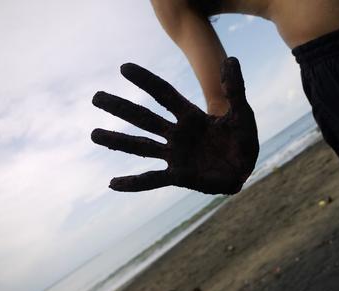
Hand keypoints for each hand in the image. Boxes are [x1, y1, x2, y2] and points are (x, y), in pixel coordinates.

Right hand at [91, 57, 258, 193]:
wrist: (245, 167)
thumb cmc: (243, 140)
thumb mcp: (242, 113)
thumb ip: (236, 88)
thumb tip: (230, 59)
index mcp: (191, 116)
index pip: (164, 94)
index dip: (145, 81)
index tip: (124, 68)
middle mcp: (177, 134)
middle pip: (144, 118)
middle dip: (120, 107)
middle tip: (96, 96)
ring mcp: (175, 155)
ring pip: (141, 146)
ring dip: (117, 140)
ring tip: (94, 134)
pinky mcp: (178, 176)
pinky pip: (151, 179)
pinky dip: (133, 183)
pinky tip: (113, 183)